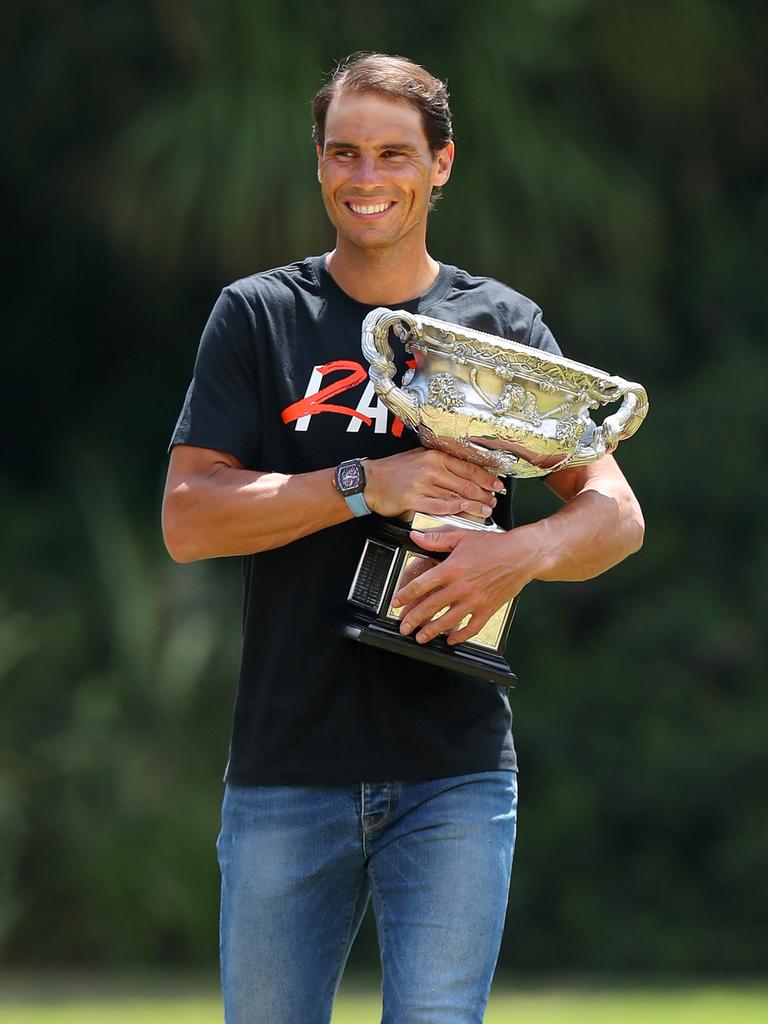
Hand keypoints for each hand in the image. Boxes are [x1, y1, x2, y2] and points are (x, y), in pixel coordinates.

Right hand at [364, 448, 501, 518]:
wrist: (371, 481)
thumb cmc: (394, 470)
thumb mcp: (420, 457)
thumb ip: (441, 462)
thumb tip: (465, 470)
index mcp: (435, 455)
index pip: (468, 466)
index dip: (486, 477)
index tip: (497, 484)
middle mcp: (431, 468)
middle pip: (466, 482)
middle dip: (484, 493)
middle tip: (494, 500)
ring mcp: (422, 484)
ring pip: (456, 495)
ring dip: (474, 504)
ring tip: (485, 510)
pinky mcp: (414, 499)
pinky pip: (439, 506)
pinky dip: (455, 509)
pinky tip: (465, 511)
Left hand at [392, 524, 543, 644]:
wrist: (523, 555)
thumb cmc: (494, 545)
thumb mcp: (462, 537)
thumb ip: (436, 539)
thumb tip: (415, 537)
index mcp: (452, 568)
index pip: (421, 585)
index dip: (405, 596)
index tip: (396, 603)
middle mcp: (461, 587)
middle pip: (430, 607)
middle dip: (413, 619)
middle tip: (403, 627)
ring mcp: (474, 601)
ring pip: (447, 621)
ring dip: (431, 631)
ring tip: (421, 637)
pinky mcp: (487, 609)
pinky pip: (471, 628)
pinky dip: (460, 636)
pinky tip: (451, 639)